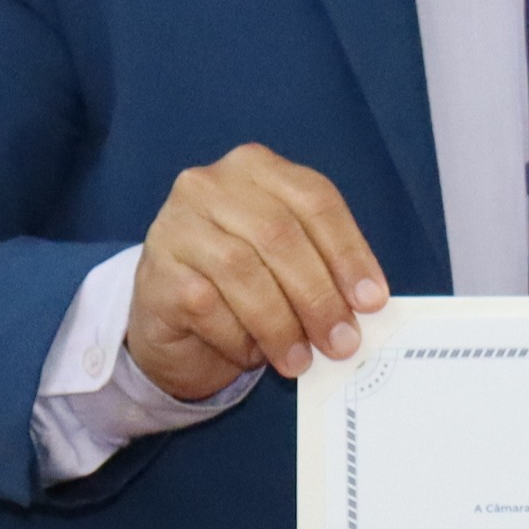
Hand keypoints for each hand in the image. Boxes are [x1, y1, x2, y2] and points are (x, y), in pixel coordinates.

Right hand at [127, 144, 387, 400]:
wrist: (172, 316)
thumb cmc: (242, 284)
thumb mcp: (288, 261)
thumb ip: (323, 268)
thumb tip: (365, 306)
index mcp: (257, 168)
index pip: (315, 201)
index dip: (349, 253)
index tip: (372, 301)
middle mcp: (212, 185)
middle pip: (280, 235)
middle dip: (318, 296)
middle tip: (341, 342)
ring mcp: (177, 224)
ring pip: (242, 270)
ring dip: (281, 323)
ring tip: (301, 360)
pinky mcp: (157, 271)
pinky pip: (206, 305)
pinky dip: (239, 337)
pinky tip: (253, 355)